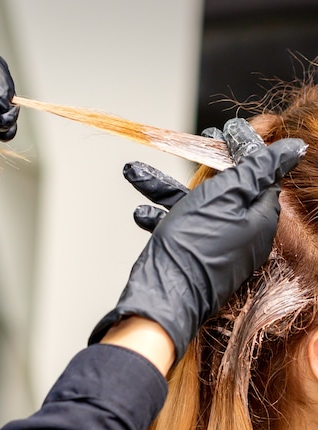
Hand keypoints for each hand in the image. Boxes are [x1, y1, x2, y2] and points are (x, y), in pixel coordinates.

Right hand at [89, 132, 305, 363]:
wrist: (165, 297)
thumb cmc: (196, 245)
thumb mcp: (227, 194)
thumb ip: (259, 168)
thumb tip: (295, 147)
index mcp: (259, 217)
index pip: (260, 174)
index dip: (243, 150)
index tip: (227, 130)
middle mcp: (242, 233)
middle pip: (225, 187)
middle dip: (203, 164)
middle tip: (194, 142)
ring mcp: (217, 247)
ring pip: (194, 206)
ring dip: (163, 187)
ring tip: (135, 171)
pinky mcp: (194, 258)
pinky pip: (180, 229)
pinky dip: (160, 217)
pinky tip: (140, 211)